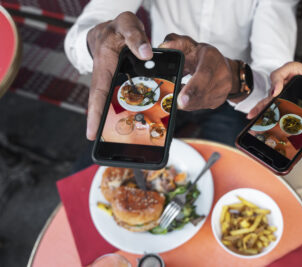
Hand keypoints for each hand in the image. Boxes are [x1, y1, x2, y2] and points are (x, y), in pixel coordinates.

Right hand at [86, 12, 151, 139]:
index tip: (92, 134)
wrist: (112, 29)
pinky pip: (123, 101)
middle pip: (104, 106)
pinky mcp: (119, 86)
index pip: (98, 93)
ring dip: (118, 123)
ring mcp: (112, 84)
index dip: (94, 114)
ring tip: (126, 142)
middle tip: (110, 146)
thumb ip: (135, 36)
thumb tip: (146, 53)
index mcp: (104, 65)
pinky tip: (139, 123)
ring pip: (114, 106)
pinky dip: (129, 112)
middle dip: (105, 127)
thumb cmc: (119, 28)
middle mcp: (106, 78)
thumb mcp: (127, 24)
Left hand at [159, 33, 240, 110]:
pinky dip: (191, 105)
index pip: (204, 75)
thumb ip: (175, 45)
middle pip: (203, 93)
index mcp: (212, 58)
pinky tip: (186, 99)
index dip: (192, 88)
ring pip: (202, 102)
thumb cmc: (203, 56)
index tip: (181, 100)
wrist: (222, 66)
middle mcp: (222, 74)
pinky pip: (202, 106)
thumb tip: (163, 47)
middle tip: (174, 105)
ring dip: (187, 103)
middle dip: (187, 101)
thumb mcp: (190, 46)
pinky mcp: (219, 100)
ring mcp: (223, 89)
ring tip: (177, 97)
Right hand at [247, 61, 301, 118]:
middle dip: (267, 98)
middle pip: (273, 86)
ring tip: (253, 116)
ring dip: (261, 106)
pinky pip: (270, 104)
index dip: (278, 80)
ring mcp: (280, 89)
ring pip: (269, 96)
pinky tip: (256, 119)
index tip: (276, 90)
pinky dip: (263, 111)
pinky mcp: (277, 99)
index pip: (284, 70)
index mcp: (295, 70)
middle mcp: (284, 79)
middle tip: (262, 107)